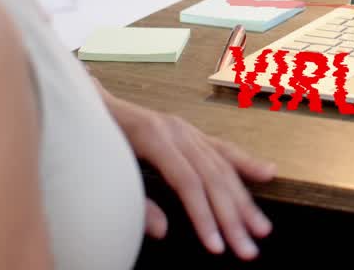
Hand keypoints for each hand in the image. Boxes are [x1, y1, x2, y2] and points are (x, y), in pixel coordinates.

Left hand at [101, 89, 276, 259]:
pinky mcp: (189, 132)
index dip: (204, 216)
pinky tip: (268, 173)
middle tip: (248, 249)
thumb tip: (163, 230)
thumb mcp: (104, 174)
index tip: (216, 246)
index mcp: (154, 139)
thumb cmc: (91, 141)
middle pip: (212, 177)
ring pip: (222, 166)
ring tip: (261, 229)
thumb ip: (134, 203)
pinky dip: (245, 162)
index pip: (188, 183)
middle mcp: (176, 131)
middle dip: (232, 216)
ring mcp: (185, 130)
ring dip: (244, 201)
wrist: (85, 103)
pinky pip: (222, 148)